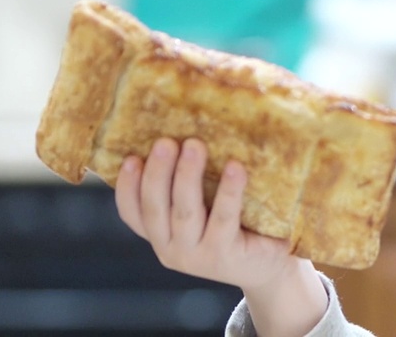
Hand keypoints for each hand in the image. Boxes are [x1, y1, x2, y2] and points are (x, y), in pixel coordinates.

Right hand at [114, 137, 299, 292]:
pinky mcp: (225, 255)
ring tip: (194, 145)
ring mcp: (196, 256)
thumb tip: (185, 130)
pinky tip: (235, 167)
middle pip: (154, 208)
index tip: (130, 157)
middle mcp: (171, 249)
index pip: (132, 213)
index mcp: (161, 235)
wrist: (269, 264)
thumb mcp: (204, 209)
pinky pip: (224, 218)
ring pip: (184, 212)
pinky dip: (229, 191)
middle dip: (157, 172)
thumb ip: (189, 184)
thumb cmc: (235, 226)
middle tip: (165, 141)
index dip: (126, 186)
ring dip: (186, 176)